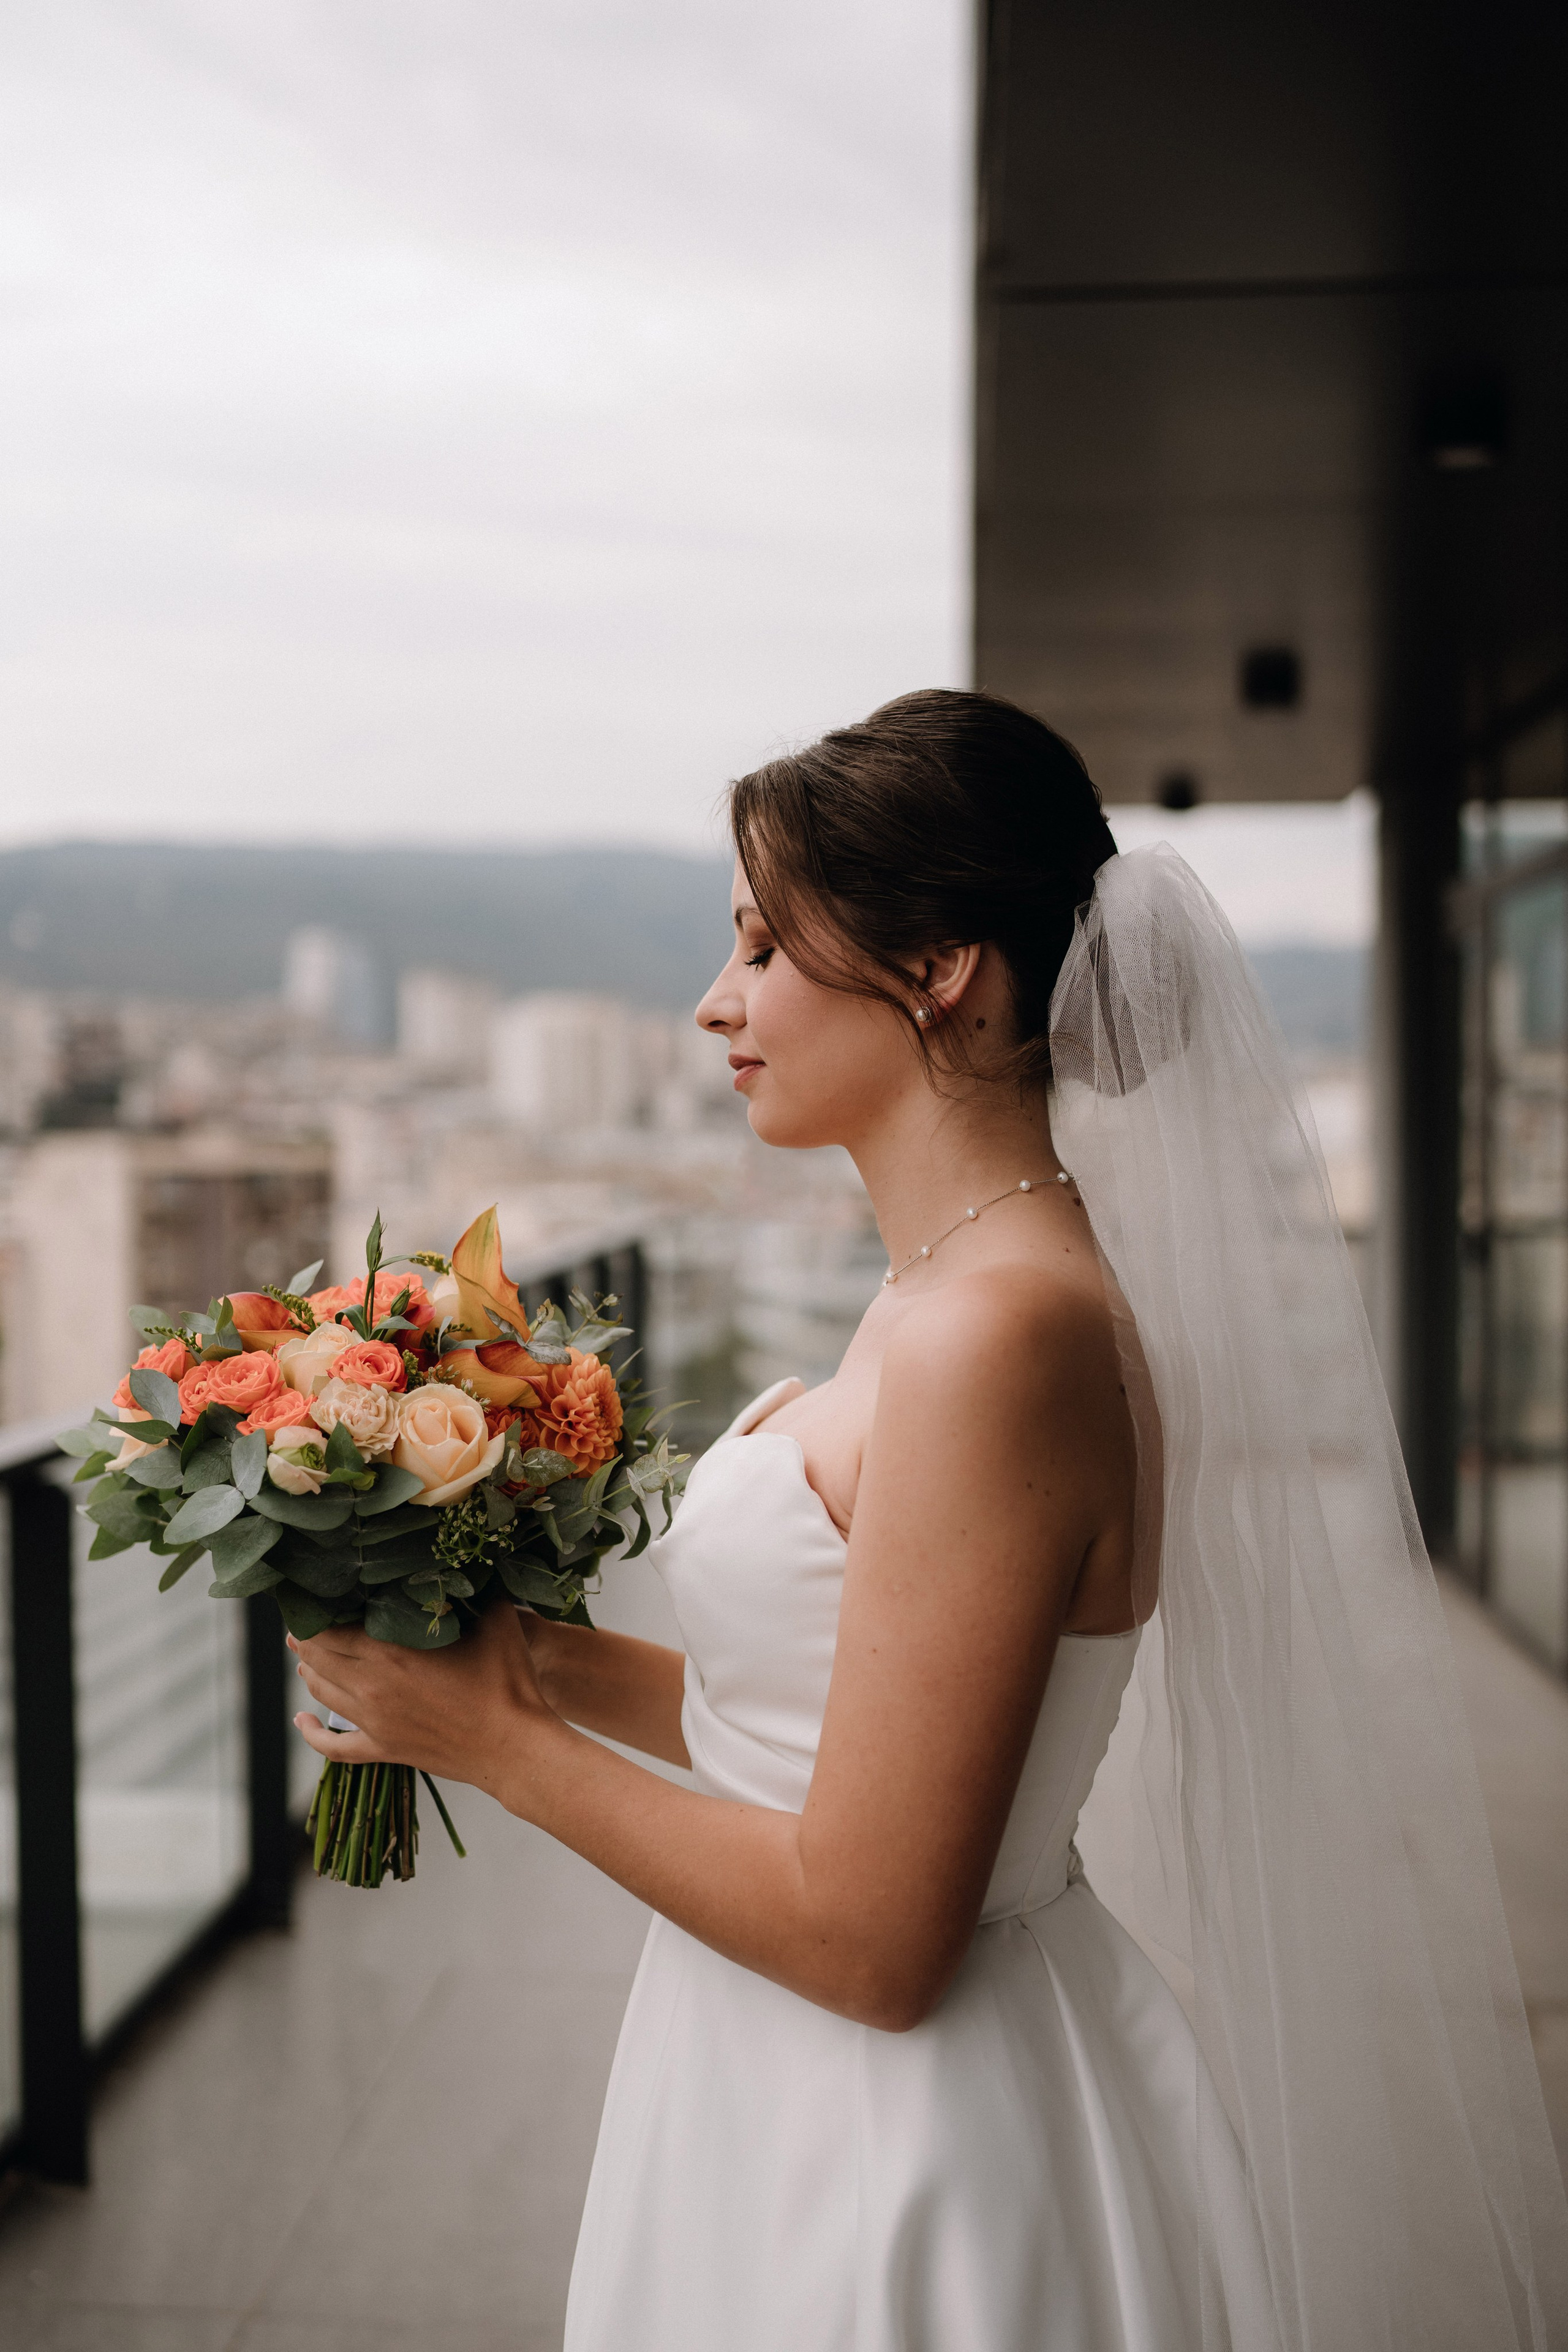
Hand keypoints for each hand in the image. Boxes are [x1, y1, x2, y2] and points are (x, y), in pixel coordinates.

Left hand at [290, 1603, 555, 1797]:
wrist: (514, 1746)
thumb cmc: (508, 1682)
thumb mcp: (496, 1622)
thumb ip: (475, 1590)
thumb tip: (468, 1563)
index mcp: (391, 1653)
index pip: (330, 1629)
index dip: (313, 1613)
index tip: (311, 1598)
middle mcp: (372, 1687)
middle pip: (318, 1657)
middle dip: (306, 1638)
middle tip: (303, 1621)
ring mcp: (374, 1722)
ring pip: (322, 1692)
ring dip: (310, 1671)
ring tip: (307, 1656)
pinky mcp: (384, 1749)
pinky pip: (334, 1747)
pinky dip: (311, 1733)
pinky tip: (301, 1720)